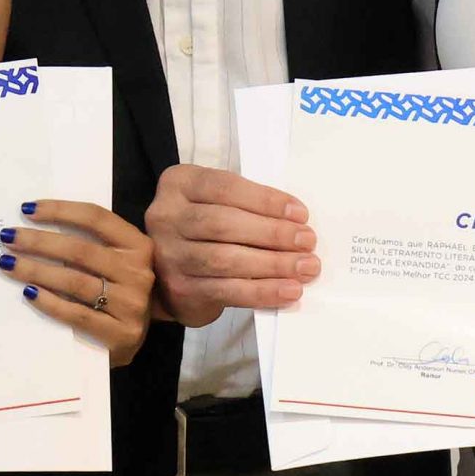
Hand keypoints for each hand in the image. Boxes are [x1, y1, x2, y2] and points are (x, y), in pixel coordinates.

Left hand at [1, 200, 153, 366]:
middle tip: (8, 237)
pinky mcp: (120, 335)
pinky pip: (76, 314)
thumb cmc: (117, 291)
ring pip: (75, 282)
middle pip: (80, 250)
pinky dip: (49, 302)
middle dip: (39, 241)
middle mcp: (138, 272)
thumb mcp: (115, 261)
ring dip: (36, 270)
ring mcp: (131, 305)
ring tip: (8, 264)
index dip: (60, 211)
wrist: (133, 338)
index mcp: (138, 246)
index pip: (96, 219)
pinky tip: (28, 292)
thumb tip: (36, 225)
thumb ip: (90, 242)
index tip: (27, 210)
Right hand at [143, 165, 317, 325]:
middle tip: (307, 241)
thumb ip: (246, 205)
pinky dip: (262, 291)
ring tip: (305, 267)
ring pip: (226, 259)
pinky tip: (287, 291)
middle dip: (272, 233)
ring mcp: (170, 255)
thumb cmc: (203, 231)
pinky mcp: (180, 288)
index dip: (265, 200)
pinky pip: (227, 290)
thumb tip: (296, 222)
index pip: (225, 187)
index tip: (300, 213)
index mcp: (179, 184)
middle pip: (224, 223)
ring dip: (273, 264)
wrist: (168, 273)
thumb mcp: (214, 203)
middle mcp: (166, 217)